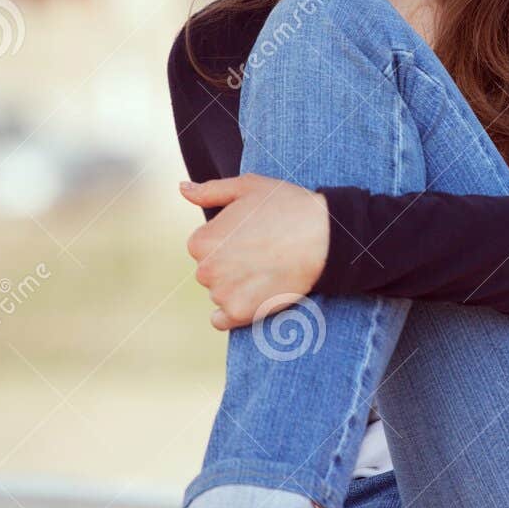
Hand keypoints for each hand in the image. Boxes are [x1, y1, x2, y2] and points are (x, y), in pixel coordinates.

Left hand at [181, 174, 330, 330]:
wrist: (325, 237)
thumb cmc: (288, 206)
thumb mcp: (247, 187)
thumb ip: (209, 191)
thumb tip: (183, 188)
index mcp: (201, 241)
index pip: (204, 246)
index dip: (229, 240)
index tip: (252, 236)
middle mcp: (205, 270)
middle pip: (211, 271)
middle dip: (230, 264)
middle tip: (262, 253)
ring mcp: (222, 294)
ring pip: (219, 293)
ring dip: (236, 286)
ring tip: (267, 269)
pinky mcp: (240, 314)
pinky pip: (222, 320)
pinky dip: (234, 311)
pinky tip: (254, 295)